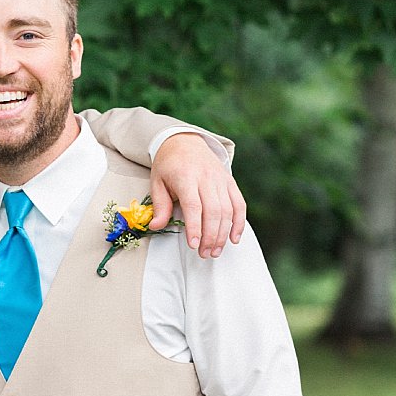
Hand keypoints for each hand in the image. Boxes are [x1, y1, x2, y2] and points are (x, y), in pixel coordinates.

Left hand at [151, 133, 246, 258]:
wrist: (185, 141)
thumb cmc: (169, 165)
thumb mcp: (157, 182)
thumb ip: (159, 205)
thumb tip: (157, 226)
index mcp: (185, 176)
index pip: (193, 205)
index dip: (195, 226)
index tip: (193, 244)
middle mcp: (206, 177)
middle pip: (213, 211)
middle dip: (210, 236)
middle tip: (204, 253)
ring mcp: (220, 179)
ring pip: (227, 210)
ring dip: (223, 234)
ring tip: (215, 251)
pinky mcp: (230, 182)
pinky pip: (239, 204)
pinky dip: (239, 222)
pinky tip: (234, 238)